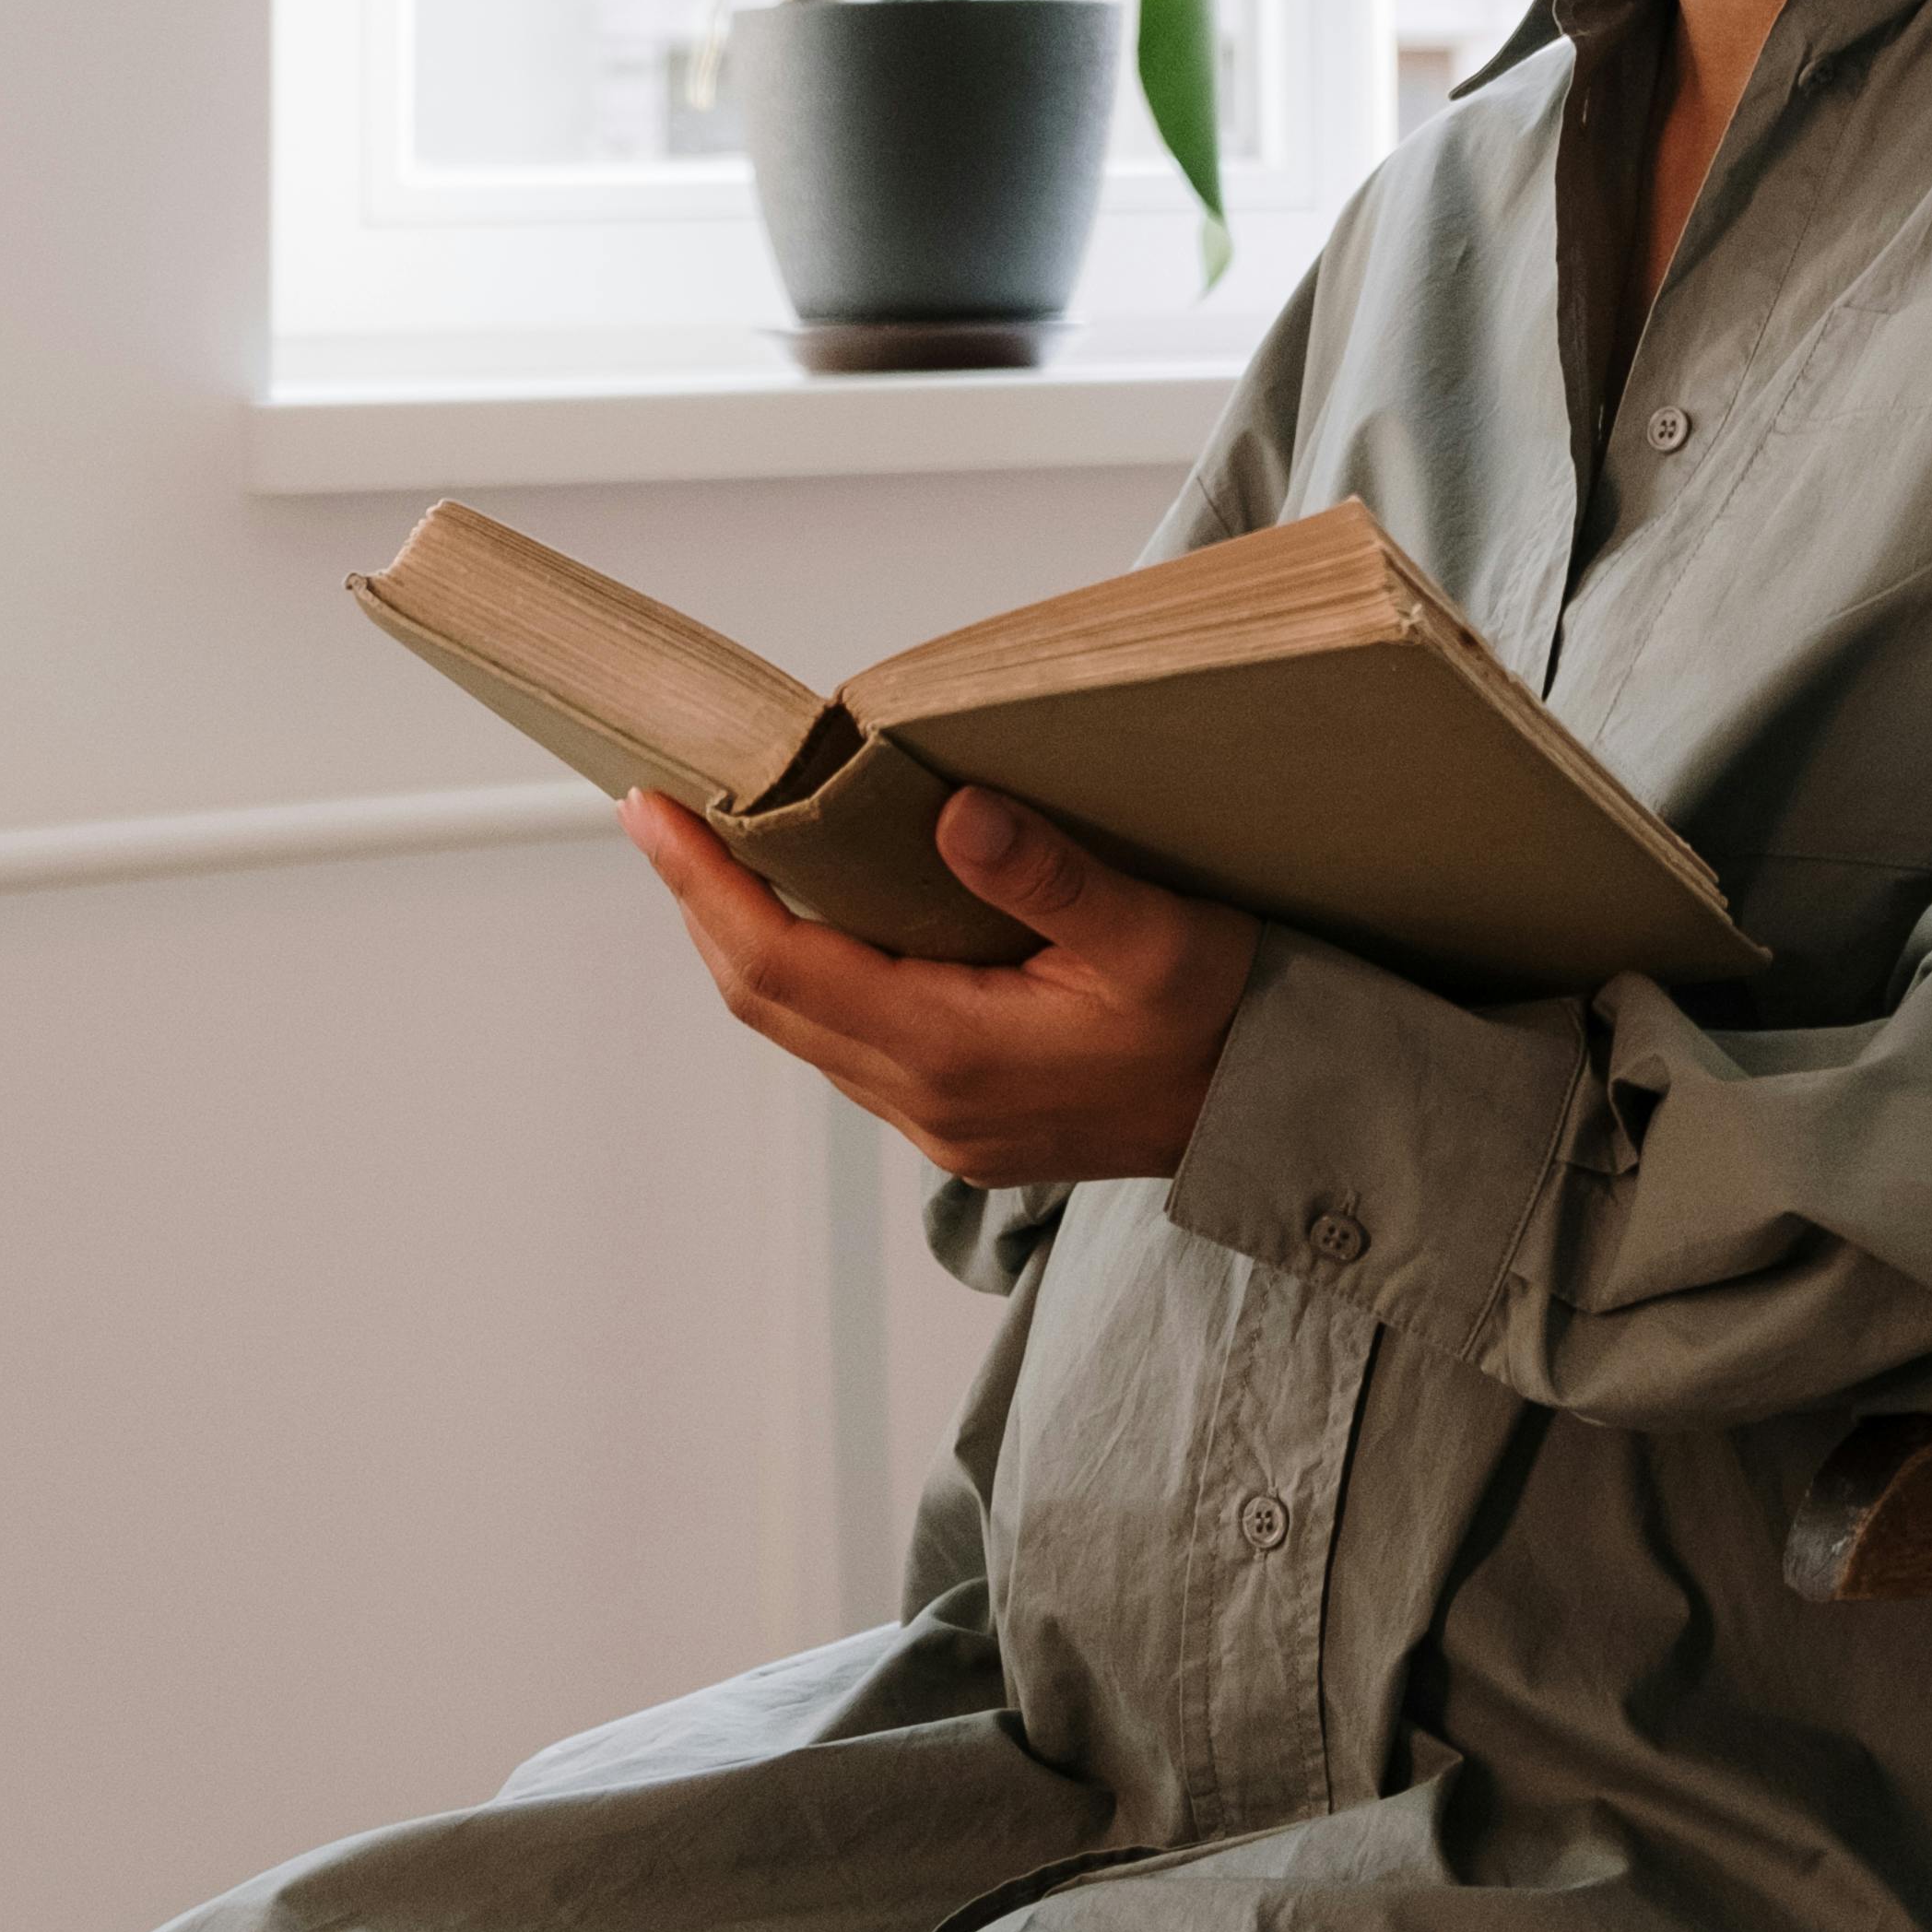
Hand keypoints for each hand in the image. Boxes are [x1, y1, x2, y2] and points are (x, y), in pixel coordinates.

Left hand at [621, 787, 1256, 1189]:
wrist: (1279, 1120)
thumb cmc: (1230, 1019)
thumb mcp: (1159, 935)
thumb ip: (1051, 877)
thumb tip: (953, 812)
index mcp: (955, 1055)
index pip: (779, 966)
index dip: (703, 886)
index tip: (651, 810)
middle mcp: (927, 1102)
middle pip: (766, 999)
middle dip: (703, 903)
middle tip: (661, 813)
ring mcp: (941, 1122)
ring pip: (800, 1025)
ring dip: (748, 940)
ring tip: (720, 851)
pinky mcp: (962, 1119)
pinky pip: (847, 1041)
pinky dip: (805, 972)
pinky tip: (818, 918)